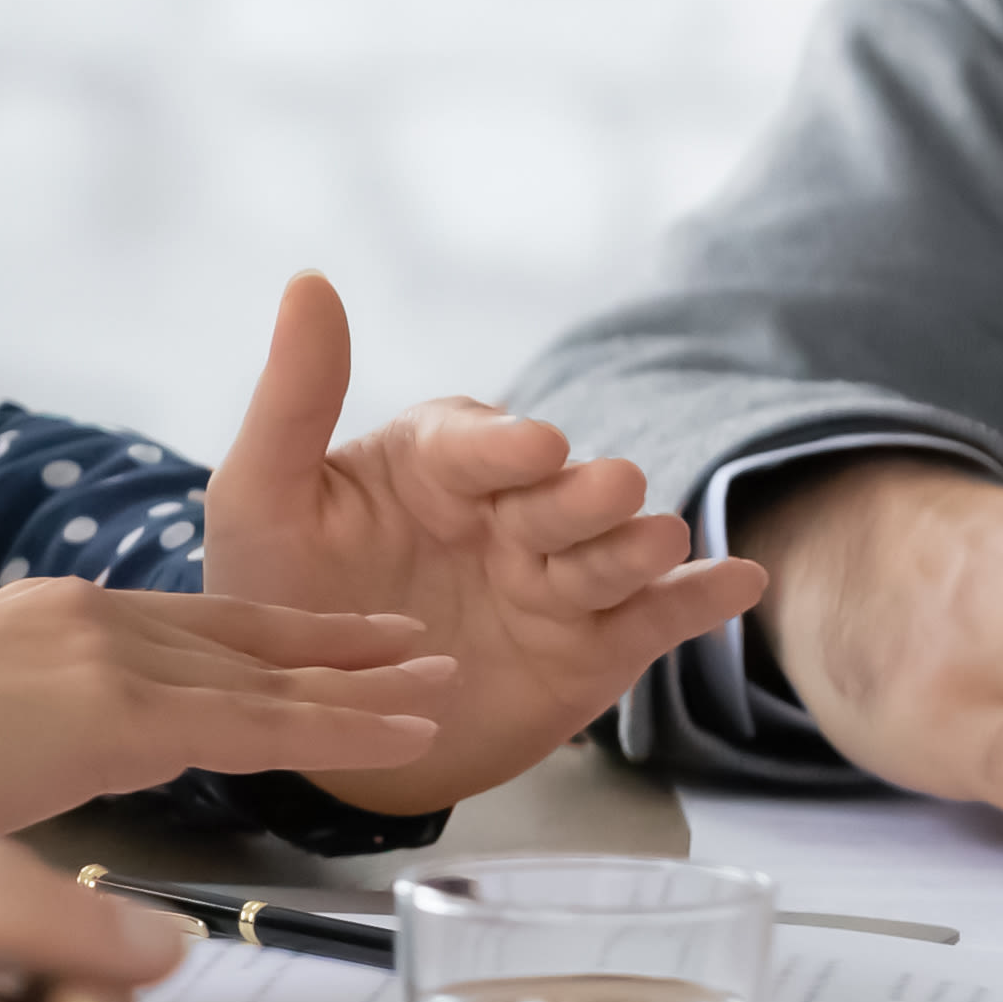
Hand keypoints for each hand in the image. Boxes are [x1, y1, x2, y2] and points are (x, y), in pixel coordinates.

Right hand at [0, 579, 450, 838]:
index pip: (167, 634)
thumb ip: (5, 781)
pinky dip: (347, 721)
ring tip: (441, 686)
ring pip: (263, 670)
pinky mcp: (113, 707)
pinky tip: (411, 731)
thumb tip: (33, 833)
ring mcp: (95, 650)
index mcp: (28, 628)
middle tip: (410, 646)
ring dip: (360, 678)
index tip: (311, 650)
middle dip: (326, 642)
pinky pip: (262, 718)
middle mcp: (72, 616)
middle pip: (231, 633)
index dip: (250, 642)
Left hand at [196, 275, 766, 808]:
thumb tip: (309, 280)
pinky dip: (699, 599)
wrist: (316, 721)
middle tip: (603, 490)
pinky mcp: (593, 645)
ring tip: (654, 542)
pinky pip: (655, 618)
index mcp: (435, 463)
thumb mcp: (264, 497)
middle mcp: (508, 510)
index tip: (532, 447)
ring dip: (636, 545)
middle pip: (561, 493)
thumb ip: (293, 399)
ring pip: (613, 553)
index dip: (505, 446)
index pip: (477, 443)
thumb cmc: (282, 591)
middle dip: (581, 494)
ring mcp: (556, 576)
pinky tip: (738, 582)